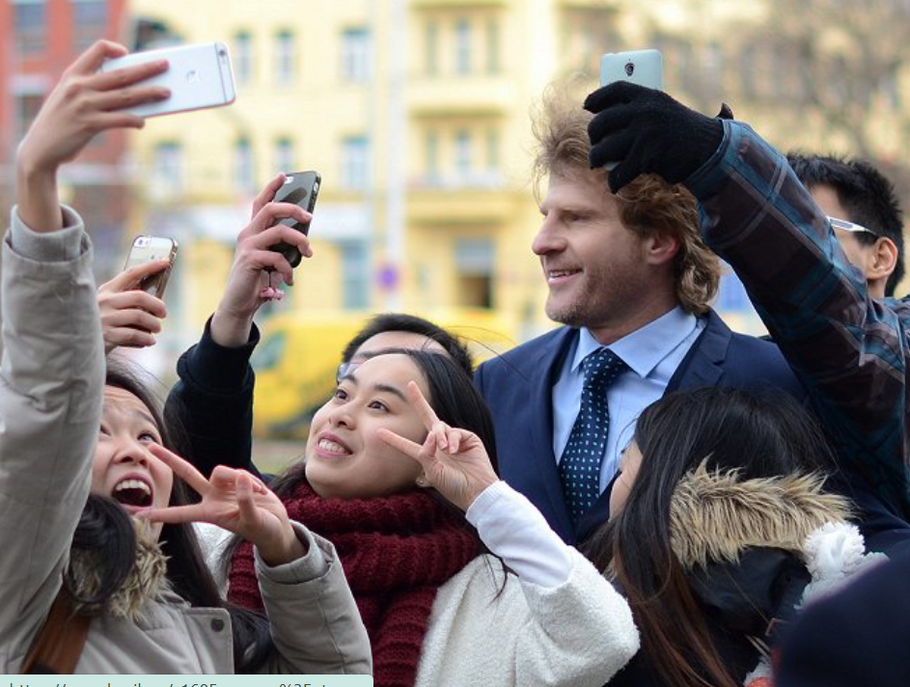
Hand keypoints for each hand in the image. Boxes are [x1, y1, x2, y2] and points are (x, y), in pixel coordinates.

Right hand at [17, 40, 169, 230]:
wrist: (41, 148)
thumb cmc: (62, 123)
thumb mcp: (70, 99)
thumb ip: (94, 91)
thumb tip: (134, 94)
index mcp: (73, 75)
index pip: (96, 51)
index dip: (113, 48)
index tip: (127, 52)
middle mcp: (78, 87)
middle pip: (120, 74)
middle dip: (146, 69)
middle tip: (165, 65)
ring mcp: (84, 105)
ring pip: (126, 96)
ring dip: (149, 93)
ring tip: (166, 93)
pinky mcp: (90, 125)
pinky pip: (120, 119)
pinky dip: (135, 120)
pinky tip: (142, 122)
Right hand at [97, 259, 168, 354]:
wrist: (77, 345)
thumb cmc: (99, 325)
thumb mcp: (108, 307)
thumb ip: (126, 301)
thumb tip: (156, 302)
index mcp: (106, 290)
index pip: (130, 273)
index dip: (149, 266)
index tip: (165, 262)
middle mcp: (104, 301)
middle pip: (139, 296)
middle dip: (157, 305)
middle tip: (163, 313)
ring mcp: (103, 318)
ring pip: (139, 316)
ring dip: (154, 324)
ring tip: (156, 329)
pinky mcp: (105, 336)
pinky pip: (134, 334)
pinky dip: (146, 338)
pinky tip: (149, 341)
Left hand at [141, 444, 305, 565]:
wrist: (276, 526)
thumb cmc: (262, 530)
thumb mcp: (254, 520)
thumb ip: (245, 500)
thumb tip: (240, 477)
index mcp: (210, 514)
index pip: (181, 513)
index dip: (161, 513)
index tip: (139, 514)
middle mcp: (212, 498)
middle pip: (188, 474)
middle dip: (170, 460)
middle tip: (149, 447)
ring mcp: (225, 487)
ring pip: (221, 470)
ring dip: (237, 478)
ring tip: (256, 494)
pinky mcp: (239, 480)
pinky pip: (240, 472)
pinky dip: (252, 482)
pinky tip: (260, 492)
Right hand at [210, 174, 313, 346]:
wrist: (239, 303)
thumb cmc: (258, 281)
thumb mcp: (272, 261)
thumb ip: (282, 248)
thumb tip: (304, 242)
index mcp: (253, 231)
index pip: (260, 203)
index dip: (271, 188)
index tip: (284, 175)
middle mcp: (248, 234)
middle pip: (270, 209)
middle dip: (293, 209)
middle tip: (310, 219)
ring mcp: (247, 246)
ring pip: (279, 231)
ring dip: (299, 241)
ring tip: (309, 252)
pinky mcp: (249, 260)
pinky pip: (277, 257)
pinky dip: (288, 268)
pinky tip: (289, 280)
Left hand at [378, 381, 498, 510]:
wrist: (476, 491)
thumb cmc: (453, 487)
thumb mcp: (433, 472)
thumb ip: (427, 452)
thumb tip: (431, 433)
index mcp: (427, 456)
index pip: (407, 445)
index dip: (394, 439)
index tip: (379, 432)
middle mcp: (439, 446)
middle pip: (428, 418)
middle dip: (419, 401)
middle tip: (411, 384)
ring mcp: (454, 441)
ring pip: (441, 427)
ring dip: (441, 436)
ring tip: (446, 450)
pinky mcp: (468, 438)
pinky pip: (455, 432)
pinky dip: (453, 439)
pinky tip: (455, 450)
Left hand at [583, 81, 725, 192]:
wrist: (708, 150)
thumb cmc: (683, 133)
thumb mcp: (664, 111)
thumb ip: (640, 110)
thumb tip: (605, 117)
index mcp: (649, 95)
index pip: (616, 89)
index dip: (598, 97)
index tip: (587, 105)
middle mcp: (644, 111)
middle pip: (601, 122)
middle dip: (593, 136)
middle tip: (595, 144)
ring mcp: (644, 134)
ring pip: (604, 149)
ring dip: (597, 159)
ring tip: (597, 163)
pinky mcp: (646, 157)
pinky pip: (619, 172)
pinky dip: (614, 181)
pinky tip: (614, 184)